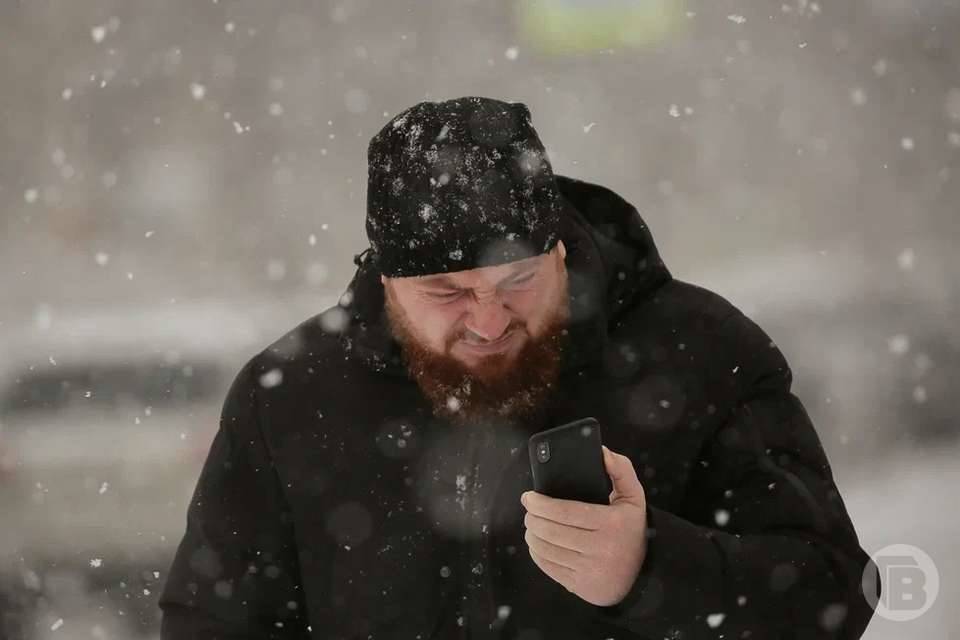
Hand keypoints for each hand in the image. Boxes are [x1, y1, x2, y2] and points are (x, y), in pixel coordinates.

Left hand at [520, 445, 647, 606]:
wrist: (643, 573)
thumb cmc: (632, 529)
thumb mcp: (634, 497)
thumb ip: (621, 470)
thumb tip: (601, 452)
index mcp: (611, 524)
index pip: (565, 512)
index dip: (540, 504)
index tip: (529, 497)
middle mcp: (600, 549)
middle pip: (551, 531)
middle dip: (533, 517)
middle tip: (529, 509)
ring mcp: (589, 571)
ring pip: (546, 549)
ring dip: (532, 534)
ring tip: (532, 524)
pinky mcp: (580, 586)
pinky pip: (549, 568)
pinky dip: (537, 553)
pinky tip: (537, 542)